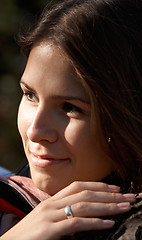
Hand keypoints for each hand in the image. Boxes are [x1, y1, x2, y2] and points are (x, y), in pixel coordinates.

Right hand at [2, 181, 135, 239]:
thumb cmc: (31, 234)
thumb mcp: (48, 219)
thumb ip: (64, 213)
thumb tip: (85, 213)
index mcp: (53, 200)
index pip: (79, 186)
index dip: (99, 186)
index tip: (116, 188)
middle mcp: (53, 204)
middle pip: (85, 193)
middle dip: (109, 195)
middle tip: (128, 197)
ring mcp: (51, 216)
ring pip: (84, 205)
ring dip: (107, 206)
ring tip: (125, 207)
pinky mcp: (50, 231)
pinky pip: (76, 223)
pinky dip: (94, 222)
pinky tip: (109, 223)